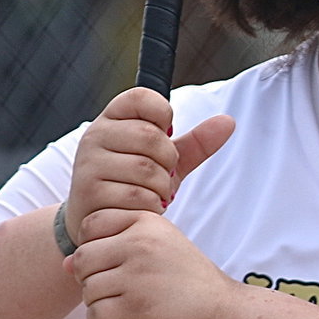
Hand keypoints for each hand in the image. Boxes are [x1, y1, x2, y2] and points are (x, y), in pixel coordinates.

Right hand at [65, 87, 234, 243]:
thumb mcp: (164, 160)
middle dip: (169, 161)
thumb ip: (195, 142)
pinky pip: (138, 196)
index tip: (165, 135)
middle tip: (162, 174)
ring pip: (147, 169)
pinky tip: (144, 208)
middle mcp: (96, 135)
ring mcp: (90, 163)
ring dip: (161, 187)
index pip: (143, 97)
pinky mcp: (89, 192)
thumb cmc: (134, 183)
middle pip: (152, 137)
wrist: (97, 220)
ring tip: (152, 193)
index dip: (163, 115)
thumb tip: (229, 122)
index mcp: (113, 118)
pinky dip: (152, 206)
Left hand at [67, 209, 237, 318]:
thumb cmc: (187, 281)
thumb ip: (114, 248)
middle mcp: (140, 242)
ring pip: (87, 289)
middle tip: (116, 290)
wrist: (221, 312)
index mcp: (147, 222)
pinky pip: (96, 314)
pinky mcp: (134, 307)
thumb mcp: (157, 250)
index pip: (91, 224)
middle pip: (83, 258)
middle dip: (91, 278)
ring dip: (99, 303)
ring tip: (125, 306)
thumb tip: (64, 264)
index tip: (114, 263)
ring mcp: (137, 275)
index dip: (93, 246)